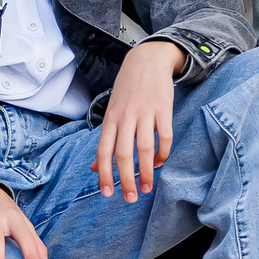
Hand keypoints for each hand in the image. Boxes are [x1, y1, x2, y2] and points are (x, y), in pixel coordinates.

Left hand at [94, 40, 184, 201]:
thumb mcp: (111, 112)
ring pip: (144, 149)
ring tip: (147, 188)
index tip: (107, 193)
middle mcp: (125, 117)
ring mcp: (145, 113)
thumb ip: (105, 140)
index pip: (103, 151)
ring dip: (147, 172)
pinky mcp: (163, 110)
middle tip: (131, 198)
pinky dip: (163, 153)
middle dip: (126, 180)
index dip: (104, 174)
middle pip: (123, 154)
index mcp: (110, 120)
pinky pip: (165, 137)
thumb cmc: (127, 91)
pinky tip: (160, 162)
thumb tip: (94, 168)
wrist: (147, 60)